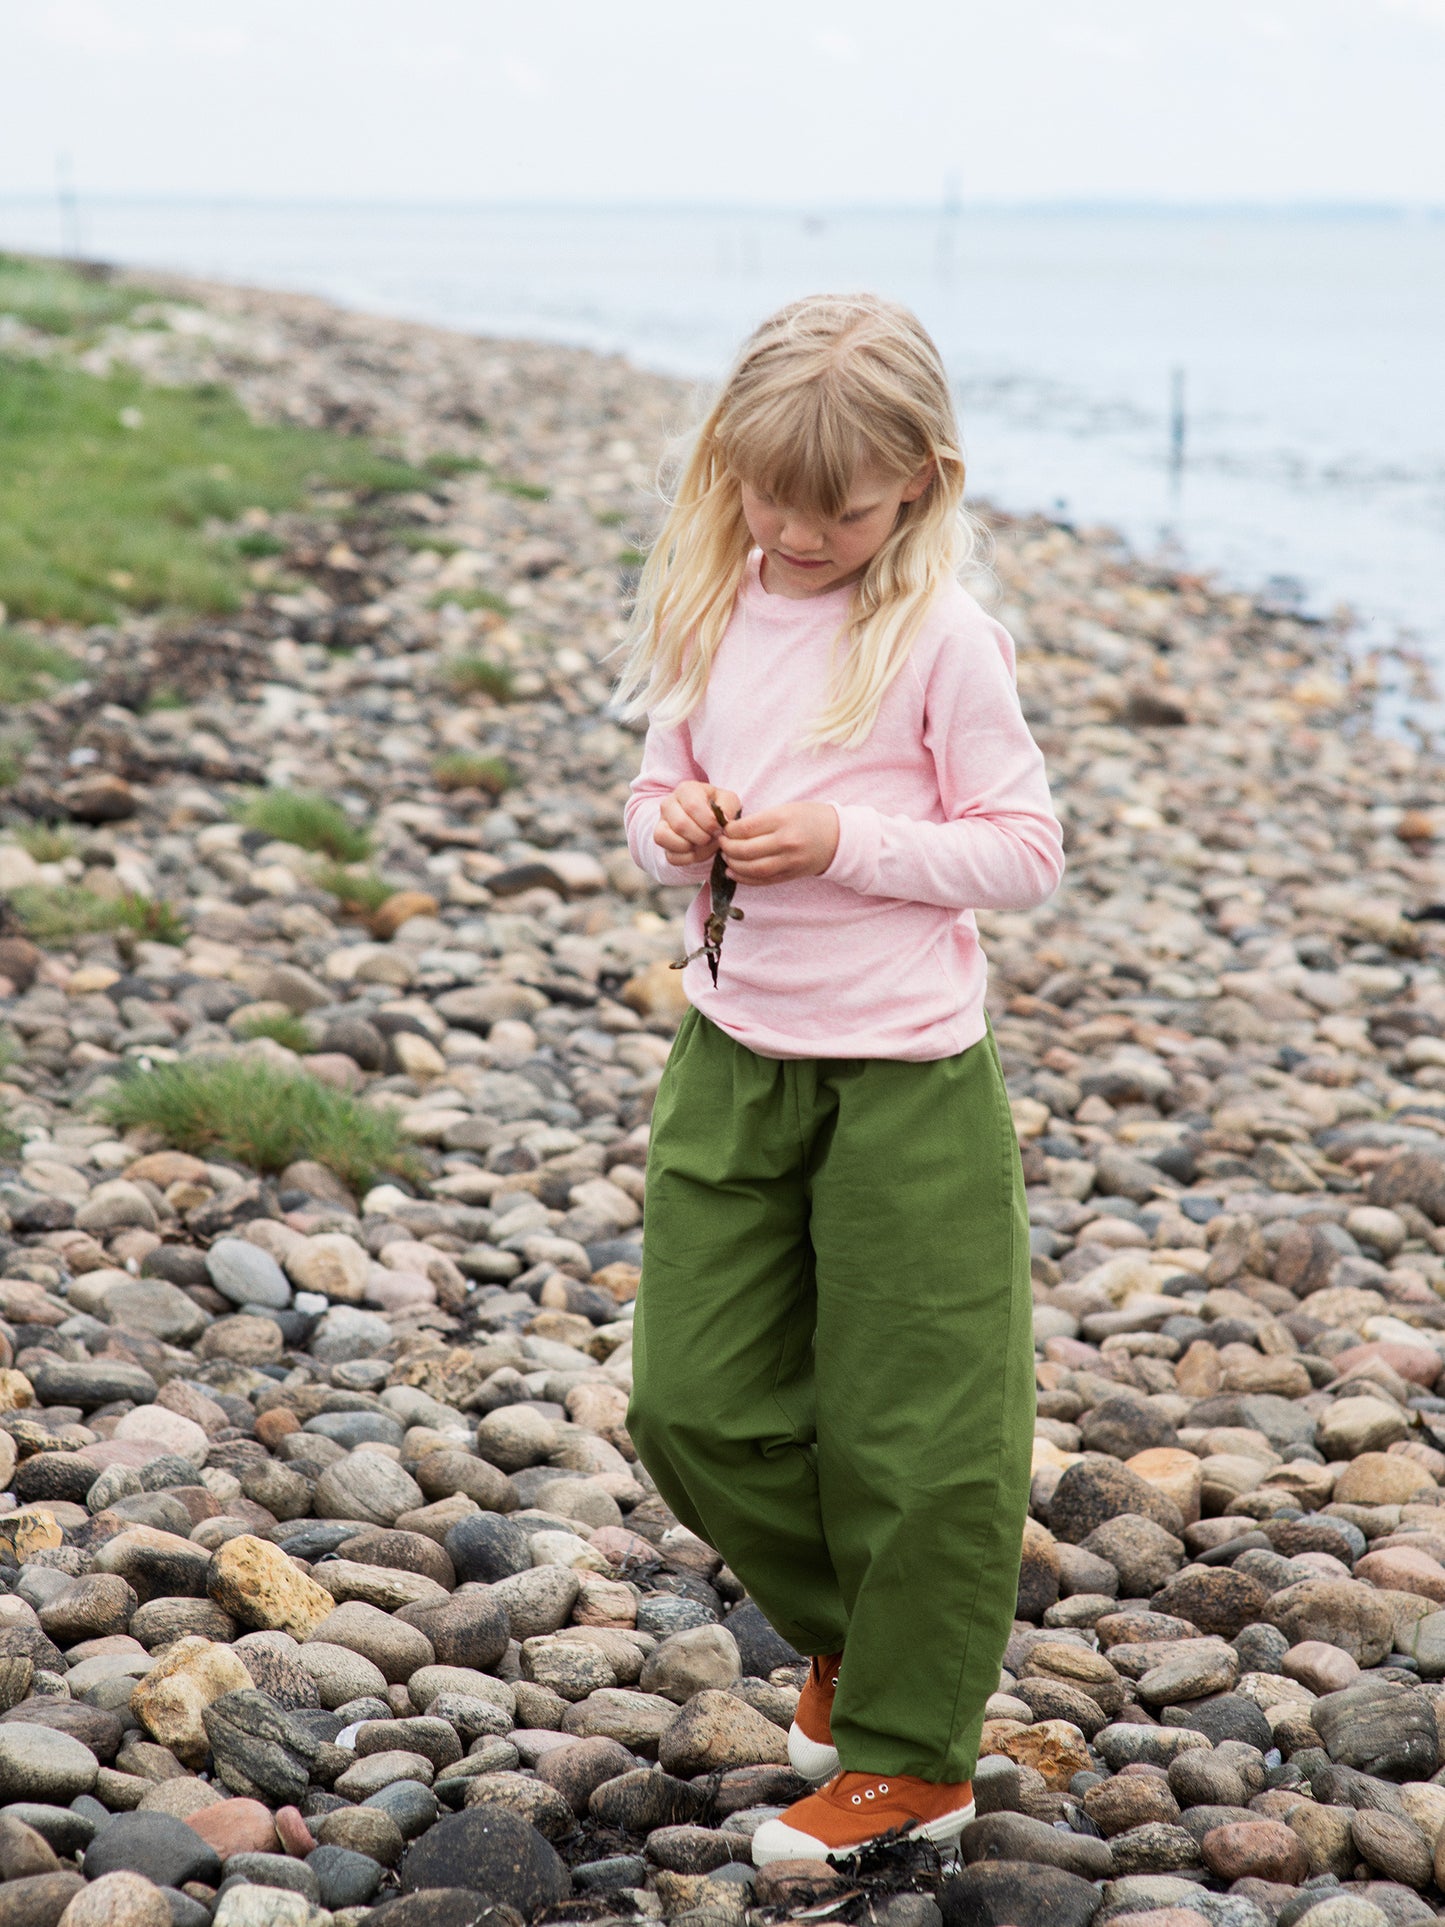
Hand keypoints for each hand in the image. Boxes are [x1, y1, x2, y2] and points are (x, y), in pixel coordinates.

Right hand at [653, 781, 742, 866]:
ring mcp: (662, 822)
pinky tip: (697, 852)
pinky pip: (669, 855)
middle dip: (702, 837)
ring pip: (665, 838)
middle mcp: (668, 804)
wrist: (708, 819)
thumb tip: (723, 821)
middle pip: (680, 825)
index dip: (709, 823)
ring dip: (691, 848)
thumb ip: (728, 808)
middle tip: (713, 838)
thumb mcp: (729, 801)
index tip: (719, 830)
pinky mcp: (661, 841)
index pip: (693, 806)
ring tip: (704, 845)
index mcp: (686, 790)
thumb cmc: (718, 808)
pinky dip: (686, 858)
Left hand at [719, 801, 839, 883]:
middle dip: (727, 848)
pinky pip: (763, 880)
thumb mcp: (786, 809)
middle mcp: (786, 842)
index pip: (746, 828)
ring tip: (726, 858)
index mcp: (783, 820)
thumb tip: (732, 830)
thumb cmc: (810, 818)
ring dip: (733, 865)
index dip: (729, 831)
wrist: (839, 837)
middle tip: (721, 844)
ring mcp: (789, 861)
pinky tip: (733, 873)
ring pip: (753, 869)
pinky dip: (745, 879)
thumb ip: (761, 820)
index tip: (724, 829)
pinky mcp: (791, 875)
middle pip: (746, 851)